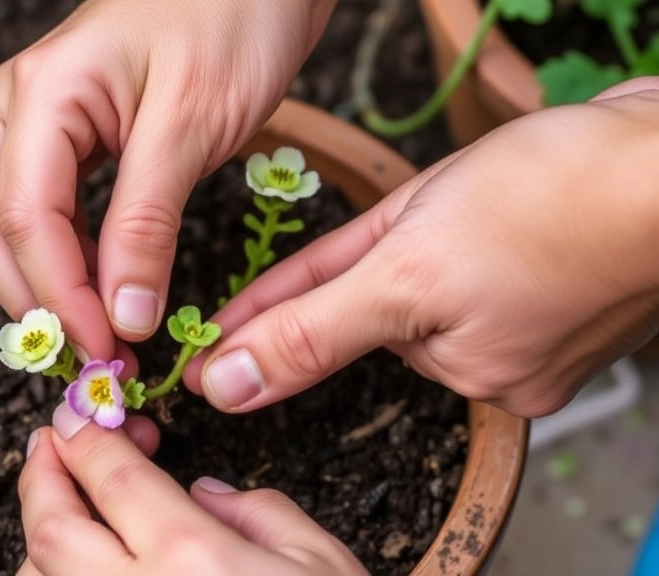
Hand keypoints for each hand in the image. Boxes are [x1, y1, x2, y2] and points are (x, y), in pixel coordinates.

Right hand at [0, 0, 333, 363]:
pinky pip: (43, 209)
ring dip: (42, 287)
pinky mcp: (65, 136)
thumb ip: (146, 225)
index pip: (26, 221)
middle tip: (91, 360)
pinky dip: (64, 258)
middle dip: (36, 302)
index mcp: (38, 95)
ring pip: (7, 224)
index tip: (106, 352)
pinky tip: (97, 290)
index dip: (60, 298)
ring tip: (93, 337)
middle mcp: (15, 107)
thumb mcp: (190, 126)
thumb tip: (121, 315)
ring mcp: (33, 120)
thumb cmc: (230, 18)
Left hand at [16, 405, 368, 575]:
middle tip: (52, 446)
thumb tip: (201, 494)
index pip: (112, 477)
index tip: (79, 418)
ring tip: (67, 507)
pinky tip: (78, 567)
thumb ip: (256, 511)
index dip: (85, 438)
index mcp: (194, 559)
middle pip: (50, 528)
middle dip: (40, 476)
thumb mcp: (319, 560)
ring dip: (41, 534)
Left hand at [184, 77, 658, 417]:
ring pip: (415, 275)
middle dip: (333, 277)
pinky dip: (427, 228)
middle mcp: (497, 355)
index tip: (207, 340)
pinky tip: (447, 207)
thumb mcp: (404, 270)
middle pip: (377, 309)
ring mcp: (525, 311)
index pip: (337, 343)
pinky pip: (452, 251)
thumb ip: (310, 331)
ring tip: (419, 214)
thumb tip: (229, 387)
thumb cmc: (560, 203)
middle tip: (285, 265)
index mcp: (471, 373)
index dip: (266, 328)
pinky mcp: (541, 268)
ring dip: (388, 244)